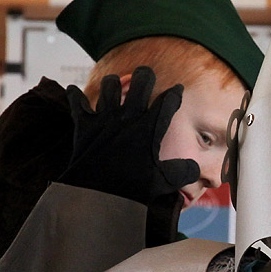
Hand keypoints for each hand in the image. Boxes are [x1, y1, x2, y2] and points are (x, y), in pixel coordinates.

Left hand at [60, 66, 199, 204]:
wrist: (97, 195)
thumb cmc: (133, 189)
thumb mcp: (164, 182)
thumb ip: (183, 172)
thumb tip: (195, 169)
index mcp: (150, 127)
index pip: (168, 100)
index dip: (175, 93)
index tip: (177, 89)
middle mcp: (129, 116)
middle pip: (141, 81)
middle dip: (146, 76)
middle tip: (146, 77)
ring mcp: (105, 118)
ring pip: (110, 86)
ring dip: (114, 83)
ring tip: (116, 85)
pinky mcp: (84, 125)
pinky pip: (78, 102)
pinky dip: (76, 96)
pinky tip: (74, 91)